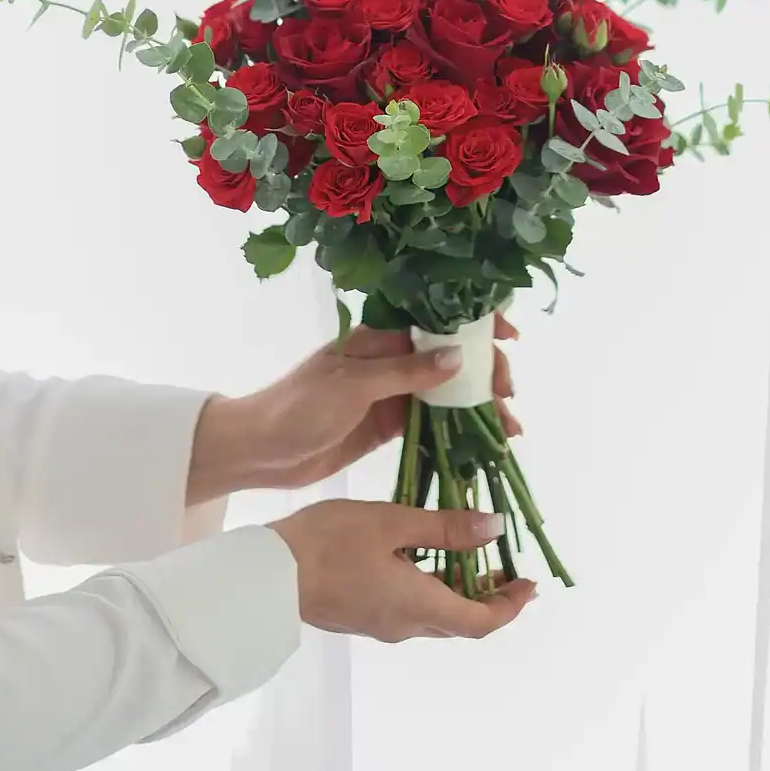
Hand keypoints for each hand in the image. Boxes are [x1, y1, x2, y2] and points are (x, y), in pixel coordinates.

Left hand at [188, 313, 520, 499]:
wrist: (260, 450)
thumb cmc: (298, 406)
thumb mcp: (352, 385)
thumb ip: (405, 372)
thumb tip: (458, 357)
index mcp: (379, 336)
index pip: (438, 319)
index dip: (476, 322)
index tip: (509, 334)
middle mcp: (390, 359)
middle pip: (451, 357)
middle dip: (485, 371)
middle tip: (507, 395)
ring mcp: (391, 392)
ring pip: (447, 392)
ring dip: (479, 405)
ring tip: (509, 427)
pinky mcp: (388, 424)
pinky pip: (433, 422)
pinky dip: (460, 431)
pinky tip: (484, 443)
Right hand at [271, 500, 536, 639]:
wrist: (266, 576)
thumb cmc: (330, 543)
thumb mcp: (393, 523)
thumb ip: (445, 528)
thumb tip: (494, 530)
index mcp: (419, 606)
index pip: (481, 622)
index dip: (510, 606)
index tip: (529, 584)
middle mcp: (404, 625)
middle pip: (460, 621)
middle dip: (489, 596)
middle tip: (506, 567)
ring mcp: (379, 623)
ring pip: (433, 614)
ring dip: (457, 589)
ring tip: (467, 552)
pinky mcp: (359, 615)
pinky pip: (408, 607)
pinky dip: (429, 586)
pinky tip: (421, 554)